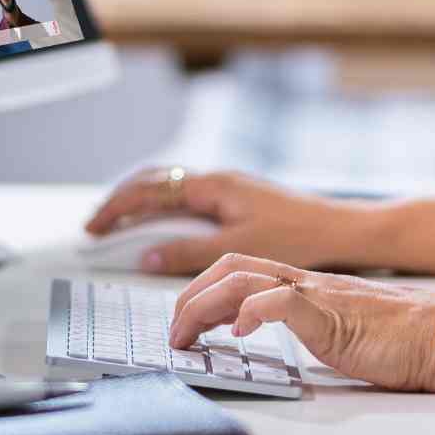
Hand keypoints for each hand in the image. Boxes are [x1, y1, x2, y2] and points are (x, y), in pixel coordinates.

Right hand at [83, 167, 371, 274]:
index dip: (117, 208)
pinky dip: (165, 211)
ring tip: (119, 227)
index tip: (93, 227)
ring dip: (142, 205)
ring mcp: (227, 189)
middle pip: (155, 183)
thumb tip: (147, 254)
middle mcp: (217, 180)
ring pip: (171, 189)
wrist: (341, 229)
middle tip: (96, 226)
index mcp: (213, 185)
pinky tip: (162, 230)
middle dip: (121, 203)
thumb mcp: (236, 249)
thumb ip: (188, 252)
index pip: (150, 189)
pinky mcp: (237, 201)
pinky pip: (188, 199)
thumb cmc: (298, 237)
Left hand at [171, 254, 434, 392]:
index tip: (185, 321)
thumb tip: (269, 334)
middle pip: (229, 266)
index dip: (203, 291)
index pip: (240, 270)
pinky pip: (282, 302)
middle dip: (189, 296)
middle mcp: (305, 281)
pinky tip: (238, 333)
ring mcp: (317, 294)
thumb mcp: (339, 328)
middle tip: (173, 331)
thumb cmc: (403, 337)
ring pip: (242, 279)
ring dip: (202, 306)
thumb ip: (306, 324)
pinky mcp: (332, 315)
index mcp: (306, 285)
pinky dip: (252, 312)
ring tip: (185, 335)